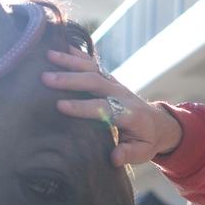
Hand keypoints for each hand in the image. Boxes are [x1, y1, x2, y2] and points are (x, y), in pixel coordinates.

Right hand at [43, 49, 183, 166]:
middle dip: (70, 79)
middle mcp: (121, 94)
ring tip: (48, 56)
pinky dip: (77, 54)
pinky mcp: (109, 79)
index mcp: (129, 113)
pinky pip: (93, 63)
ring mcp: (115, 84)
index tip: (60, 106)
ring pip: (92, 68)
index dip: (82, 107)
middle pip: (95, 82)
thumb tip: (114, 157)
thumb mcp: (143, 152)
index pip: (103, 108)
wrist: (158, 123)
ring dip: (70, 61)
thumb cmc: (146, 140)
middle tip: (46, 78)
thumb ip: (129, 154)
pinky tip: (61, 46)